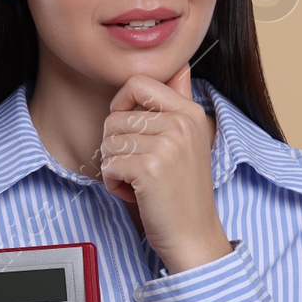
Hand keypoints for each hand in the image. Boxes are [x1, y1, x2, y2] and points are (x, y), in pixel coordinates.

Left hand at [100, 63, 233, 273]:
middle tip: (139, 167)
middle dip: (116, 145)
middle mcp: (181, 123)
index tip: (127, 127)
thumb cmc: (183, 191)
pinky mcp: (149, 169)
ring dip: (115, 166)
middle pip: (116, 116)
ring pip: (109, 141)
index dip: (121, 104)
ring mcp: (167, 145)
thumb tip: (180, 66)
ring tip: (139, 181)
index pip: (138, 82)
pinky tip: (135, 193)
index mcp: (190, 112)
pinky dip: (114, 184)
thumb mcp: (189, 140)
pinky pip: (108, 165)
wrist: (193, 235)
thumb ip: (181, 101)